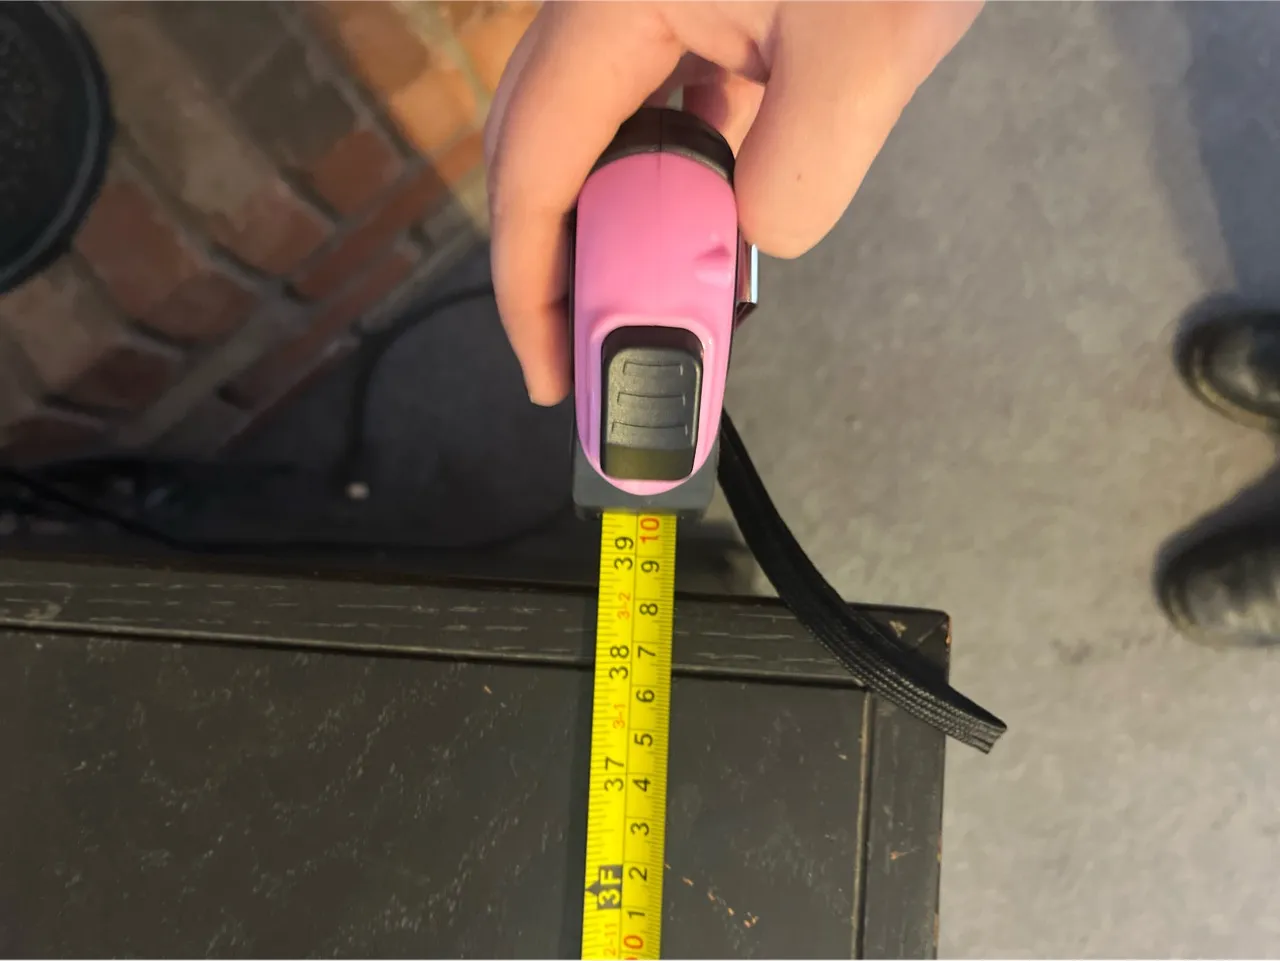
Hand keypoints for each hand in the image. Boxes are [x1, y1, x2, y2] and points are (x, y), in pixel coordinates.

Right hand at [484, 1, 982, 404]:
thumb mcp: (871, 42)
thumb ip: (799, 168)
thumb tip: (754, 237)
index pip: (535, 165)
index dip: (530, 285)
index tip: (551, 374)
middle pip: (544, 151)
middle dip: (559, 262)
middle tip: (587, 353)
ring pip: (604, 132)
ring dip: (622, 222)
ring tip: (649, 298)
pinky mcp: (715, 5)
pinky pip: (670, 104)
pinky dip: (681, 174)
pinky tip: (711, 211)